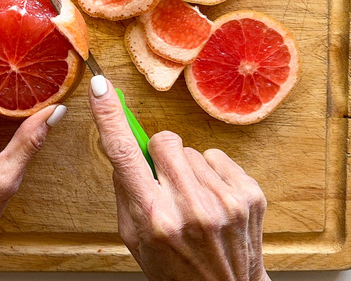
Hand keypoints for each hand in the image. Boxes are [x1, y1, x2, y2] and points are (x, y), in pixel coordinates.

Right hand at [89, 75, 269, 280]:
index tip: (101, 88)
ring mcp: (224, 201)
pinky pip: (217, 156)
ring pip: (192, 151)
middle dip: (159, 154)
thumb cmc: (172, 266)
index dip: (109, 117)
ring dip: (188, 169)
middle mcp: (190, 207)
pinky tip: (212, 199)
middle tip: (163, 181)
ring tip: (193, 201)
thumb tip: (124, 143)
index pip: (124, 154)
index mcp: (154, 217)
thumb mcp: (132, 236)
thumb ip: (126, 189)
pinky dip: (211, 173)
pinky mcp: (249, 195)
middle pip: (164, 141)